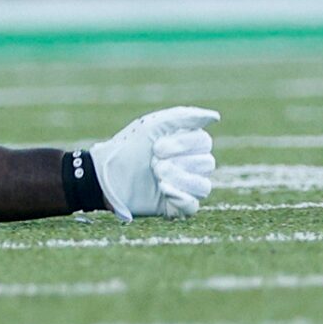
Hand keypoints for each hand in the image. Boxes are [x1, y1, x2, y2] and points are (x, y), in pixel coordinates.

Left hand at [90, 107, 217, 219]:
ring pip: (204, 186)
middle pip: (207, 163)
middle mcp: (190, 164)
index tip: (156, 147)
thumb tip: (216, 117)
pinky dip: (179, 197)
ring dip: (178, 178)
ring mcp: (186, 186)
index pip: (204, 142)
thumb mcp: (152, 125)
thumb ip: (183, 117)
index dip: (183, 144)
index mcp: (185, 143)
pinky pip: (194, 205)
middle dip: (178, 161)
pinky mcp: (179, 206)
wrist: (106, 174)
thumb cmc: (128, 147)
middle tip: (154, 162)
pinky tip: (162, 190)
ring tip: (157, 175)